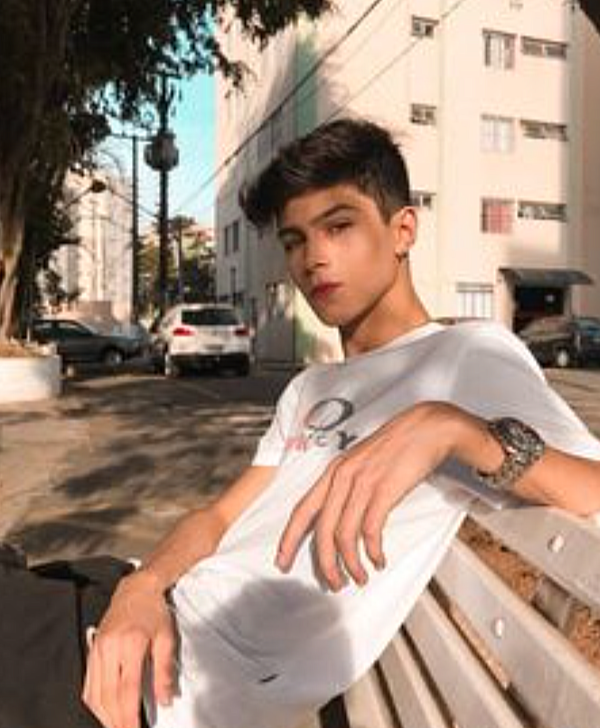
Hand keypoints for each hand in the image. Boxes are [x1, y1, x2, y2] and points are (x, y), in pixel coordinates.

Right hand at [82, 570, 175, 727]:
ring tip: (115, 726)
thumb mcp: (166, 638)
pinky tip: (102, 712)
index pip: (127, 689)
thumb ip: (164, 670)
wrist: (136, 589)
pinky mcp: (92, 650)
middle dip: (116, 720)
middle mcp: (110, 648)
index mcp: (131, 644)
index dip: (129, 714)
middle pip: (108, 695)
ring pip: (95, 692)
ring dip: (103, 715)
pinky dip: (94, 702)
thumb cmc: (153, 612)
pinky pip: (88, 683)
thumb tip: (166, 699)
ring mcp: (98, 649)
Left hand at [276, 402, 471, 590]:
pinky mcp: (383, 490)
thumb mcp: (361, 462)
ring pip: (344, 536)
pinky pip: (371, 530)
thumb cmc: (396, 446)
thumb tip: (339, 516)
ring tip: (359, 577)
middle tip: (332, 583)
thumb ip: (347, 484)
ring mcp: (362, 483)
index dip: (289, 538)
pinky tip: (378, 560)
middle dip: (325, 563)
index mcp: (333, 471)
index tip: (282, 560)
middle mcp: (342, 477)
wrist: (425, 427)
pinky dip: (373, 551)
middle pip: (321, 531)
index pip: (302, 510)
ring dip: (351, 564)